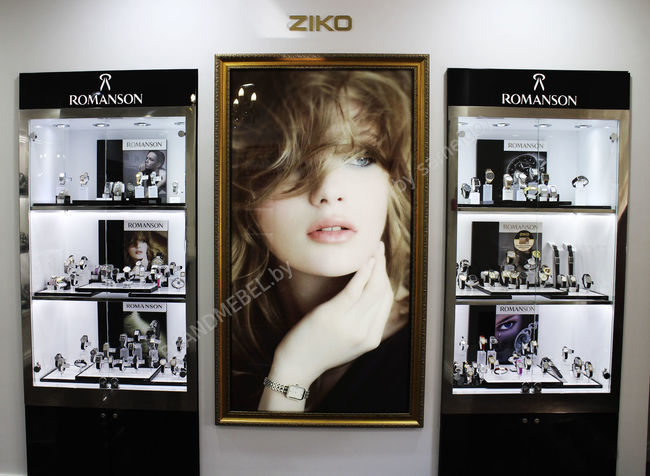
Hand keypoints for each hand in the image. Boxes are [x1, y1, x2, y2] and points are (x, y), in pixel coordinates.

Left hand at [263, 242, 393, 403]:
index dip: (386, 278)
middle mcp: (366, 332)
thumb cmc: (319, 349)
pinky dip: (363, 272)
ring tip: (373, 248)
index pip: (387, 301)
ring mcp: (351, 325)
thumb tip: (367, 296)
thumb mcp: (348, 341)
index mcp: (372, 339)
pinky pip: (355, 289)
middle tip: (378, 247)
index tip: (381, 262)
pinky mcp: (334, 315)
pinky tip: (364, 260)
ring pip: (373, 288)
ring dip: (376, 263)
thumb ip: (362, 323)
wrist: (298, 365)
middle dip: (383, 266)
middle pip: (383, 292)